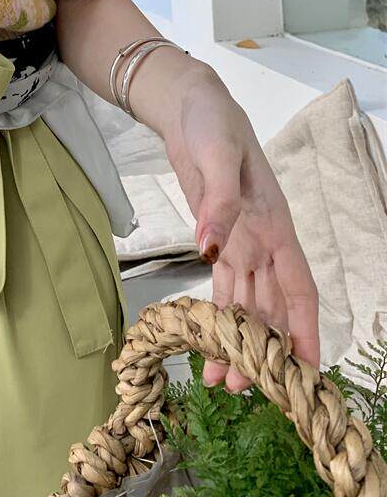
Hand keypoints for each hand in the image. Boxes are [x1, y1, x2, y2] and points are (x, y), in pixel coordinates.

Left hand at [159, 65, 319, 390]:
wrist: (190, 106)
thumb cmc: (214, 122)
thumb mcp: (216, 155)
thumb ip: (216, 204)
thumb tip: (210, 249)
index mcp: (275, 223)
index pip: (298, 286)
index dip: (304, 327)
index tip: (306, 369)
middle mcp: (262, 240)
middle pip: (269, 305)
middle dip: (263, 349)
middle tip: (246, 389)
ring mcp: (240, 242)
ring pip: (244, 303)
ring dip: (237, 340)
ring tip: (223, 381)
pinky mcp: (215, 239)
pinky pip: (220, 286)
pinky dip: (215, 315)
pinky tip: (207, 342)